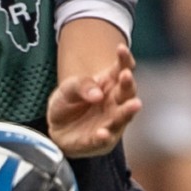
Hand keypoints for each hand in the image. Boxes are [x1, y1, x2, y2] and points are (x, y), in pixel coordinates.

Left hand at [47, 42, 139, 156]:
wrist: (57, 128)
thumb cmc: (67, 103)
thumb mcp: (68, 88)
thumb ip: (81, 85)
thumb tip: (97, 94)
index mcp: (110, 84)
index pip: (121, 69)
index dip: (124, 59)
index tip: (121, 49)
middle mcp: (115, 102)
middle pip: (127, 92)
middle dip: (128, 84)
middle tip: (126, 76)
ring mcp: (111, 122)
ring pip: (122, 116)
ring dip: (128, 111)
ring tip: (134, 105)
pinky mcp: (101, 141)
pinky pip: (104, 139)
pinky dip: (104, 137)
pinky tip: (102, 133)